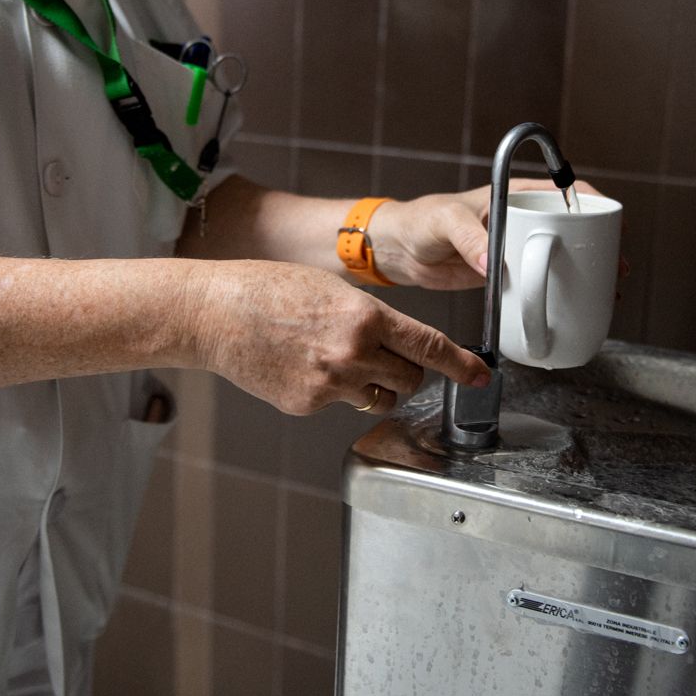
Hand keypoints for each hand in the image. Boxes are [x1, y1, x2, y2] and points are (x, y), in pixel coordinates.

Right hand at [187, 259, 491, 414]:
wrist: (215, 313)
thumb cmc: (268, 291)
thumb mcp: (333, 289)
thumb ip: (371, 317)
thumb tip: (399, 341)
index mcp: (365, 317)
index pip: (430, 347)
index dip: (462, 366)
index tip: (481, 377)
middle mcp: (353, 353)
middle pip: (411, 378)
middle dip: (407, 371)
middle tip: (384, 356)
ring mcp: (331, 385)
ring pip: (380, 398)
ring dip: (375, 386)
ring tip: (340, 361)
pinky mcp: (307, 405)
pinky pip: (340, 406)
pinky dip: (333, 393)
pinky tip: (305, 368)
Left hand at [366, 179, 604, 289]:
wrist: (398, 250)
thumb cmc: (418, 221)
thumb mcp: (444, 221)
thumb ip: (469, 237)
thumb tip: (493, 261)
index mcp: (512, 196)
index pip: (563, 191)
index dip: (591, 204)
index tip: (611, 220)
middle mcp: (519, 220)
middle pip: (571, 228)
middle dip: (598, 244)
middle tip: (614, 266)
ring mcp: (515, 248)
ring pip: (559, 257)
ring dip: (583, 272)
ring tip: (604, 289)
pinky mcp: (505, 274)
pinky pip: (537, 281)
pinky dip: (556, 292)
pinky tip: (570, 305)